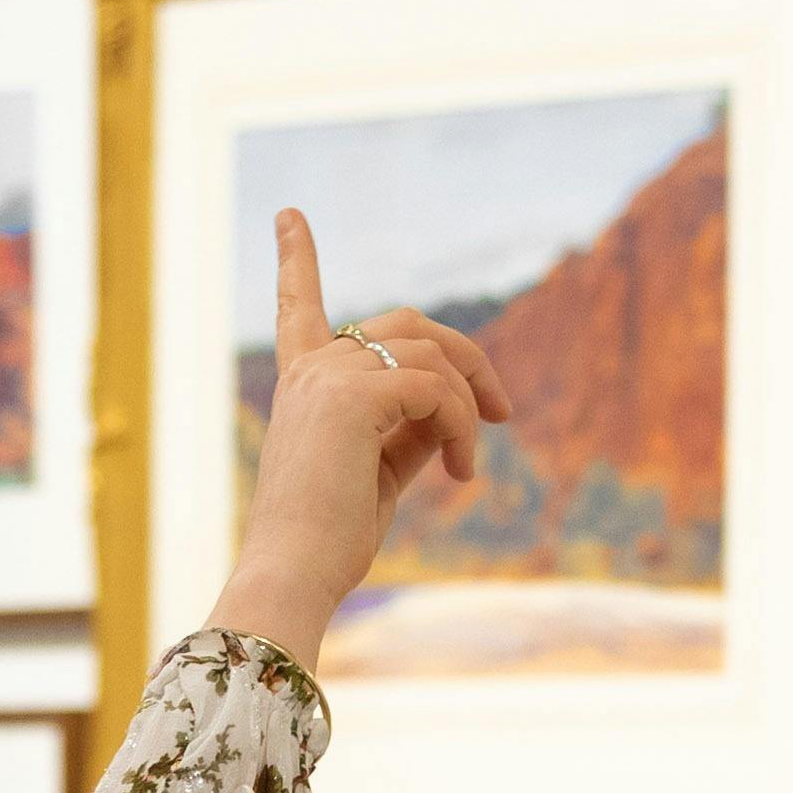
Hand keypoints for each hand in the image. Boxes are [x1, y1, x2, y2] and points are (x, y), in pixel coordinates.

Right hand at [210, 208, 513, 674]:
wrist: (293, 577)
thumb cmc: (327, 542)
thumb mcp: (378, 474)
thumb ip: (411, 430)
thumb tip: (458, 405)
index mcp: (303, 386)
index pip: (299, 308)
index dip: (298, 259)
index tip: (289, 214)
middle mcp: (311, 371)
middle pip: (407, 325)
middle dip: (467, 358)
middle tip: (503, 412)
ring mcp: (328, 378)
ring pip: (430, 356)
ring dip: (469, 406)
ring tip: (466, 467)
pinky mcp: (352, 398)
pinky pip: (436, 390)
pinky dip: (463, 428)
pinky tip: (460, 474)